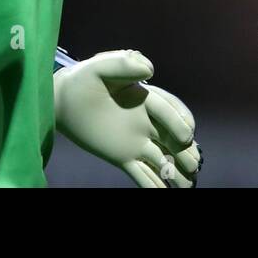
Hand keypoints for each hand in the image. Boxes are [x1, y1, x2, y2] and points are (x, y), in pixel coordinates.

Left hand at [53, 49, 201, 187]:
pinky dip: (154, 186)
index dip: (178, 122)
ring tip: (187, 186)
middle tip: (194, 165)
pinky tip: (165, 193)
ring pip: (162, 159)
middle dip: (185, 152)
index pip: (167, 110)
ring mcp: (136, 141)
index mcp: (145, 98)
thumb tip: (150, 70)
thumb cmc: (83, 79)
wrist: (63, 100)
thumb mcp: (100, 66)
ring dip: (176, 172)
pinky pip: (142, 174)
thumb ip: (125, 63)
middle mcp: (146, 121)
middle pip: (172, 138)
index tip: (186, 135)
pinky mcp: (123, 157)